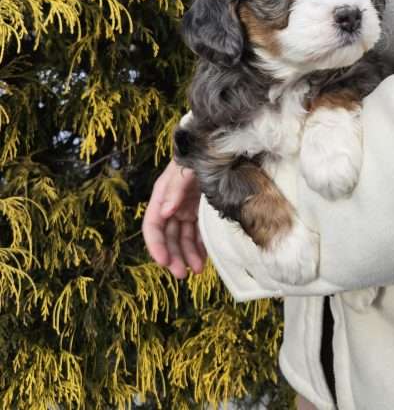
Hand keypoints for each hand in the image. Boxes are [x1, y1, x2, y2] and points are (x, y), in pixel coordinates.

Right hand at [142, 159, 205, 277]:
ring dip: (187, 255)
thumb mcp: (186, 169)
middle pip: (167, 236)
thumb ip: (175, 189)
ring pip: (182, 238)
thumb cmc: (197, 155)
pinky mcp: (197, 210)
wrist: (215, 146)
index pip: (153, 225)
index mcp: (162, 195)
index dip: (156, 245)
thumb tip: (165, 213)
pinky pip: (196, 233)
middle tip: (181, 274)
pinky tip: (203, 259)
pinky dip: (199, 246)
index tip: (163, 261)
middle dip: (173, 256)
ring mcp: (184, 208)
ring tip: (196, 270)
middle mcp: (170, 205)